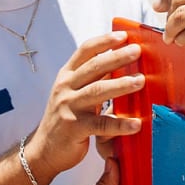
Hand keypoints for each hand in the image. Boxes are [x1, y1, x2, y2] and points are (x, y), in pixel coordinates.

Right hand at [28, 32, 143, 184]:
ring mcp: (69, 107)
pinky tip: (136, 123)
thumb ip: (93, 78)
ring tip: (141, 81)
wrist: (43, 149)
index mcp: (67, 75)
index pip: (85, 51)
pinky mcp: (74, 129)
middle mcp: (66, 87)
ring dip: (120, 85)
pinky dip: (120, 124)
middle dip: (117, 57)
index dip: (104, 41)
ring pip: (97, 91)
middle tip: (137, 50)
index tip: (124, 35)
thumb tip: (121, 61)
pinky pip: (101, 125)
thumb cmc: (66, 117)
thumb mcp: (74, 92)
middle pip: (94, 67)